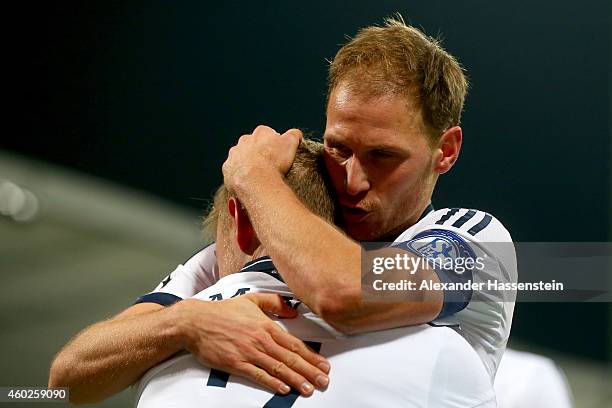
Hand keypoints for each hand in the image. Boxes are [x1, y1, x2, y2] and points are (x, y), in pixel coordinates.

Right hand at [174, 293, 329, 395]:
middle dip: (310, 371)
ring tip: (309, 388)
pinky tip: (283, 388)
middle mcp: (261, 340)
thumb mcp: (252, 299)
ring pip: (278, 368)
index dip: (311, 356)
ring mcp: (249, 352)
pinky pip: (258, 375)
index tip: (324, 365)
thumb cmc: (223, 312)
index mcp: (266, 326)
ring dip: (295, 379)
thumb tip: (292, 310)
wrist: (197, 321)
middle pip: (290, 358)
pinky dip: (272, 382)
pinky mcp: (236, 363)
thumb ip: (275, 302)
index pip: (294, 344)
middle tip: (323, 381)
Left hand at [222, 125, 301, 192]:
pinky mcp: (228, 169)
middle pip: (252, 144)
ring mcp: (234, 155)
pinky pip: (233, 172)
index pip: (267, 133)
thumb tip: (295, 133)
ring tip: (258, 175)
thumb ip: (293, 135)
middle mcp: (244, 141)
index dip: (274, 143)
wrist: (257, 180)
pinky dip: (240, 176)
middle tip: (268, 165)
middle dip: (259, 153)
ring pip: (241, 158)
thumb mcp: (291, 144)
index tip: (278, 153)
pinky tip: (248, 182)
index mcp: (260, 133)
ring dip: (248, 164)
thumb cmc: (274, 161)